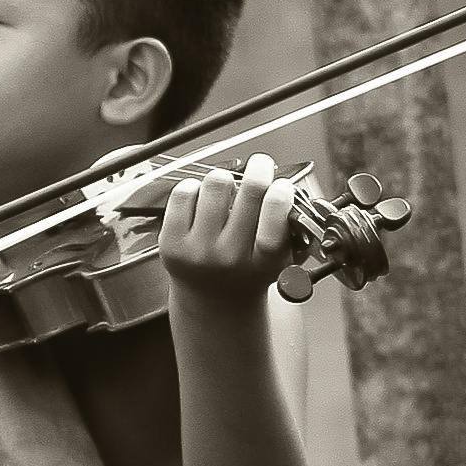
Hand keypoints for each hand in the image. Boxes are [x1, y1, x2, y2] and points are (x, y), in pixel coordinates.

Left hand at [157, 154, 306, 299]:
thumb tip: (293, 189)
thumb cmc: (248, 271)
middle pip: (249, 189)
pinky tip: (202, 199)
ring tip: (227, 190)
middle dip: (259, 167)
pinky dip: (195, 187)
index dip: (282, 190)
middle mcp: (230, 256)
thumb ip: (291, 228)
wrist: (213, 300)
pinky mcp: (171, 242)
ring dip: (225, 178)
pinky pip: (184, 192)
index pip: (276, 215)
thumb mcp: (279, 260)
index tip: (282, 184)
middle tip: (260, 165)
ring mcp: (198, 249)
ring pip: (216, 182)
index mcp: (263, 262)